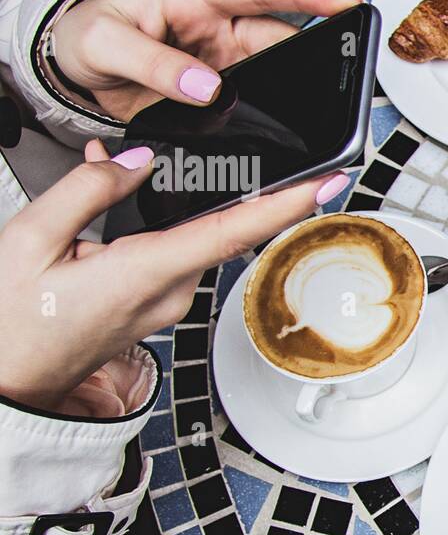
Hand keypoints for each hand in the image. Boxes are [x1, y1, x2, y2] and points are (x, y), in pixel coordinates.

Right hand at [0, 142, 350, 411]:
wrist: (4, 382)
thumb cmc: (12, 322)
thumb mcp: (30, 239)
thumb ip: (89, 191)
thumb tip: (136, 163)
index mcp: (145, 273)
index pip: (234, 232)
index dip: (287, 205)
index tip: (328, 183)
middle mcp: (169, 293)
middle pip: (218, 229)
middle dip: (224, 187)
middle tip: (238, 152)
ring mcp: (165, 305)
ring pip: (189, 238)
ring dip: (173, 204)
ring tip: (120, 172)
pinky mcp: (154, 309)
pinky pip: (169, 255)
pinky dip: (153, 226)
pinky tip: (114, 205)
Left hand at [49, 0, 362, 119]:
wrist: (76, 71)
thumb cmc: (87, 38)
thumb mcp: (104, 43)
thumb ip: (152, 63)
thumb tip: (204, 87)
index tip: (343, 0)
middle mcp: (217, 26)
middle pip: (281, 36)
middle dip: (319, 50)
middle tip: (350, 67)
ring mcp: (224, 62)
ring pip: (275, 73)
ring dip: (295, 90)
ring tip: (317, 109)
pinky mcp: (221, 94)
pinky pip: (256, 104)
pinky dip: (272, 118)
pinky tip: (283, 131)